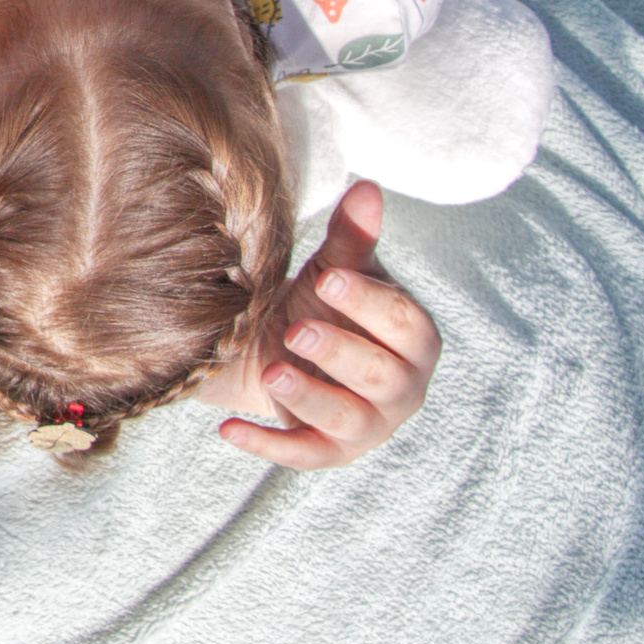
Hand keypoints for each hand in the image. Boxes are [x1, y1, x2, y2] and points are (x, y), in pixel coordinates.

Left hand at [209, 181, 443, 468]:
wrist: (281, 346)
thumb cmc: (322, 304)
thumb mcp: (333, 270)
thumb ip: (352, 237)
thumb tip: (368, 188)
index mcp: (414, 339)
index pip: (405, 323)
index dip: (368, 302)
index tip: (328, 278)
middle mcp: (402, 388)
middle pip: (382, 376)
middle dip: (341, 354)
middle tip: (297, 330)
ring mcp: (368, 424)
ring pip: (349, 420)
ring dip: (310, 399)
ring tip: (272, 370)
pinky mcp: (329, 450)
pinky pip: (304, 455)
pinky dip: (268, 445)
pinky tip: (228, 430)